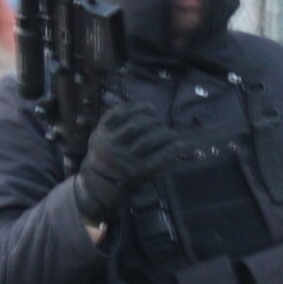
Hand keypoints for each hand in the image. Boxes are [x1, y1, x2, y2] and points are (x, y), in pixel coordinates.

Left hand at [75, 102, 180, 221]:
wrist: (99, 174)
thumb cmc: (129, 174)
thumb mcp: (145, 176)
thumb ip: (161, 162)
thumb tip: (181, 145)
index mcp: (134, 171)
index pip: (159, 159)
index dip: (174, 149)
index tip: (182, 143)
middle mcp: (122, 157)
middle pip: (148, 140)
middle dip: (164, 133)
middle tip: (169, 132)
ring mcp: (110, 142)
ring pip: (136, 125)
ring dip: (151, 120)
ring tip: (157, 121)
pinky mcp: (102, 129)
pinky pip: (119, 113)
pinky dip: (136, 107)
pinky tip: (148, 108)